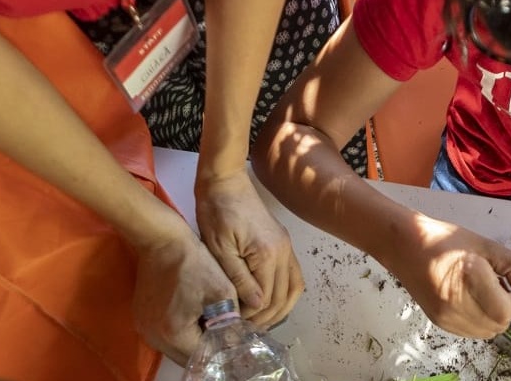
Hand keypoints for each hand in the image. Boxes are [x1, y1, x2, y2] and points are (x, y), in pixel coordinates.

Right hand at [131, 231, 239, 362]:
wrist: (162, 240)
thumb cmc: (194, 263)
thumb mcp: (222, 293)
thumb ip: (232, 323)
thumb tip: (238, 343)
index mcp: (174, 334)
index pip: (203, 357)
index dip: (221, 352)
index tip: (234, 343)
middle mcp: (155, 337)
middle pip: (187, 357)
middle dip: (208, 350)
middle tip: (225, 338)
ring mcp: (144, 328)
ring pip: (176, 348)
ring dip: (194, 342)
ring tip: (211, 328)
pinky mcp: (141, 319)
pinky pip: (165, 336)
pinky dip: (181, 333)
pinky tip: (194, 319)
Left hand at [196, 173, 303, 328]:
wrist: (225, 182)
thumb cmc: (216, 213)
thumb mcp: (219, 249)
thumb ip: (238, 278)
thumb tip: (256, 305)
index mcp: (267, 254)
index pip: (264, 299)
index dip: (249, 316)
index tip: (230, 323)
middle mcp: (283, 253)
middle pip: (282, 299)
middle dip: (264, 318)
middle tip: (243, 329)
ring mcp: (287, 248)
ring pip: (294, 290)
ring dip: (279, 309)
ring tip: (258, 321)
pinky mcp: (284, 244)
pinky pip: (293, 276)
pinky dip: (285, 294)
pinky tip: (269, 302)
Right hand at [381, 216, 510, 338]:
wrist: (404, 246)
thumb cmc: (444, 240)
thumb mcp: (485, 245)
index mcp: (470, 278)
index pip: (506, 310)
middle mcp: (456, 303)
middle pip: (499, 325)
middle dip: (507, 309)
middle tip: (501, 288)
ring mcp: (446, 316)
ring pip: (487, 332)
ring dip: (494, 317)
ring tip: (485, 294)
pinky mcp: (439, 322)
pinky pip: (472, 332)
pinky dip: (480, 321)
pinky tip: (472, 300)